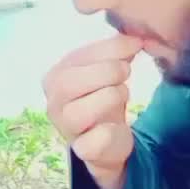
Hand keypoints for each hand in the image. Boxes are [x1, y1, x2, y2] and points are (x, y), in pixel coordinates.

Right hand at [44, 35, 142, 188]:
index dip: (108, 49)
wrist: (109, 138)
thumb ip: (118, 52)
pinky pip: (94, 141)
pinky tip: (116, 125)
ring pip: (79, 112)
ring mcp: (65, 129)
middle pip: (70, 83)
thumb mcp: (109, 70)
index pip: (76, 57)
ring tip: (122, 95)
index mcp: (56, 77)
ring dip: (109, 98)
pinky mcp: (82, 150)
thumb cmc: (103, 97)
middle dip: (106, 72)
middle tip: (126, 73)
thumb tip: (135, 38)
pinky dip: (110, 131)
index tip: (135, 44)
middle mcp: (53, 103)